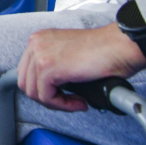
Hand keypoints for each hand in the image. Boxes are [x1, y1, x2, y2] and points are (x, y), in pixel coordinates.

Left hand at [17, 23, 145, 111]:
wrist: (119, 46)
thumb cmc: (104, 52)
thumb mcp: (68, 55)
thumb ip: (55, 66)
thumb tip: (49, 89)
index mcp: (39, 40)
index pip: (27, 72)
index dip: (44, 89)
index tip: (64, 94)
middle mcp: (35, 44)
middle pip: (26, 83)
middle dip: (48, 98)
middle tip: (70, 101)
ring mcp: (39, 54)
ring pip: (34, 92)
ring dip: (56, 103)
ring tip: (77, 101)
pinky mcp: (48, 67)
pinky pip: (46, 97)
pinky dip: (62, 105)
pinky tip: (79, 101)